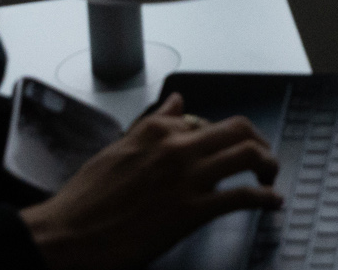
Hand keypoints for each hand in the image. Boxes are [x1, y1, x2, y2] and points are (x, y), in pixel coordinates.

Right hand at [21, 93, 282, 269]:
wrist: (65, 237)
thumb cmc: (83, 201)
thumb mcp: (117, 149)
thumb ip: (151, 124)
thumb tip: (176, 100)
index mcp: (156, 131)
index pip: (204, 121)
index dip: (217, 138)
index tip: (223, 150)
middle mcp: (177, 147)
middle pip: (238, 129)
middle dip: (257, 140)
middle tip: (260, 155)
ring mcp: (187, 177)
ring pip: (247, 155)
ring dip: (267, 163)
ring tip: (270, 176)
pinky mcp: (192, 210)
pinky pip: (241, 196)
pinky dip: (263, 197)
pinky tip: (272, 202)